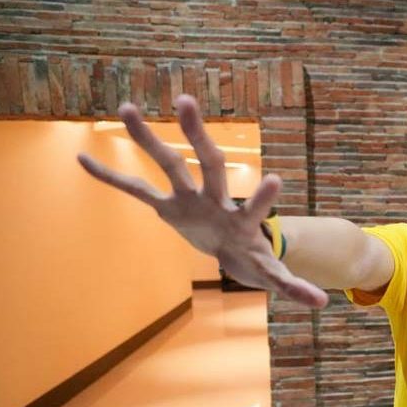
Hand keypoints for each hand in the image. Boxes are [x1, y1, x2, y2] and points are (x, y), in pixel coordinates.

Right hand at [77, 94, 328, 307]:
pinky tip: (82, 159)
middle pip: (211, 164)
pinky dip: (111, 179)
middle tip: (186, 102)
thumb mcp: (272, 275)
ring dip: (147, 139)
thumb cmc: (254, 257)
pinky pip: (135, 191)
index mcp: (244, 220)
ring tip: (124, 107)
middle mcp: (217, 200)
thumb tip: (324, 304)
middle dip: (199, 136)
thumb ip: (294, 286)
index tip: (277, 180)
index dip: (265, 198)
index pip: (256, 206)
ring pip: (168, 164)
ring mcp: (190, 199)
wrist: (233, 249)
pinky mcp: (167, 208)